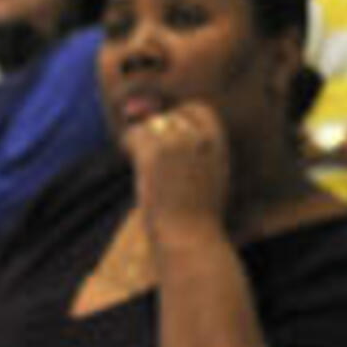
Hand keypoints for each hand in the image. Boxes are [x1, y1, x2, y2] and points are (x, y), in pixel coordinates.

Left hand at [123, 103, 232, 235]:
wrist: (190, 237)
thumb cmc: (195, 214)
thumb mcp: (207, 174)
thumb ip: (190, 147)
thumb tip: (156, 120)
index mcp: (218, 141)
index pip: (194, 109)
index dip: (177, 121)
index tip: (167, 143)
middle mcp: (200, 137)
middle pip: (169, 115)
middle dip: (156, 131)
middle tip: (150, 156)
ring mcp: (178, 143)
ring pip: (149, 124)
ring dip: (141, 140)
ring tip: (141, 162)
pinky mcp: (155, 154)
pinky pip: (133, 136)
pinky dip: (128, 146)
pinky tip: (131, 162)